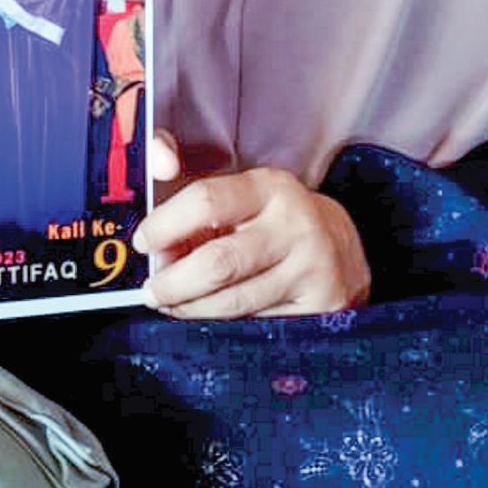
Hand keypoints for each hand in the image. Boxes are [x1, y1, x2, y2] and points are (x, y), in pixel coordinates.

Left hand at [134, 133, 368, 318]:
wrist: (343, 250)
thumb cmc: (272, 221)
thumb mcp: (241, 192)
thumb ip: (188, 175)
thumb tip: (158, 163)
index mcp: (269, 188)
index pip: (206, 201)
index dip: (165, 225)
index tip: (144, 242)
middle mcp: (294, 225)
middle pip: (217, 263)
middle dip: (173, 282)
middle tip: (151, 290)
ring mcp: (311, 269)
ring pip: (233, 301)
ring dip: (191, 308)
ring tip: (171, 304)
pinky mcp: (322, 308)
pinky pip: (256, 325)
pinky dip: (224, 325)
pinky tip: (210, 316)